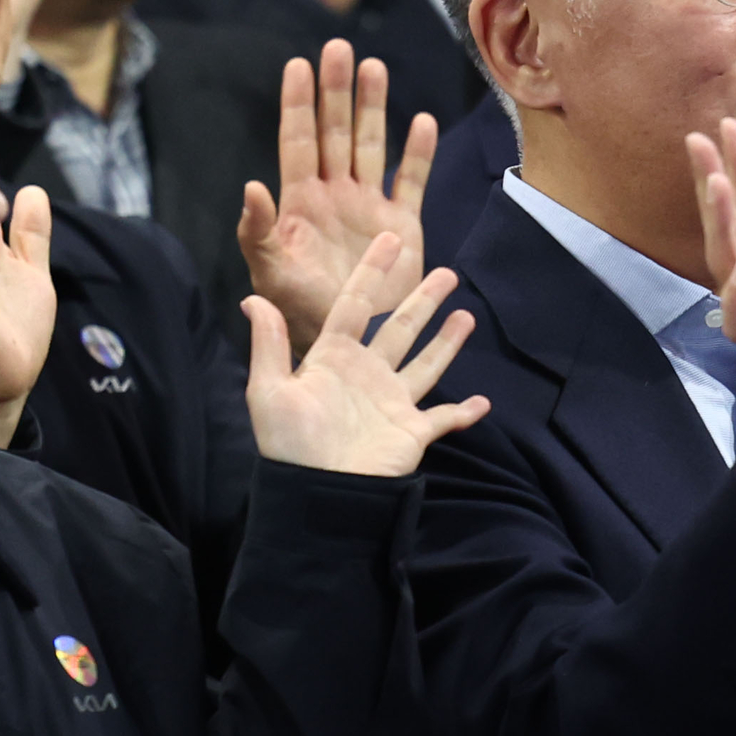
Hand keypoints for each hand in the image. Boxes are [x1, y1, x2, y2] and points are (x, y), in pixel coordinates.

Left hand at [238, 44, 436, 338]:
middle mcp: (334, 194)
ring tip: (374, 67)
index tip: (298, 63)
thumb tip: (251, 186)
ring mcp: (368, 206)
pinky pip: (410, 181)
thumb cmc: (300, 309)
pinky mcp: (403, 224)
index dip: (298, 103)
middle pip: (335, 131)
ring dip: (374, 107)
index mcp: (299, 201)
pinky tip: (421, 121)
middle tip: (339, 47)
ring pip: (372, 145)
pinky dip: (418, 153)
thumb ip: (258, 230)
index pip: (297, 140)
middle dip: (337, 91)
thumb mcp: (270, 271)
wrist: (349, 339)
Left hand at [243, 233, 489, 475]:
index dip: (372, 272)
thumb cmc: (290, 445)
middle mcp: (367, 374)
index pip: (356, 304)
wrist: (317, 494)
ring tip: (466, 316)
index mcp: (333, 358)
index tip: (390, 240)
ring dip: (447, 342)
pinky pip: (444, 419)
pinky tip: (483, 402)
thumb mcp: (268, 390)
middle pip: (401, 328)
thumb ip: (268, 344)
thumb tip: (252, 299)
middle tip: (448, 274)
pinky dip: (464, 413)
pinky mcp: (411, 432)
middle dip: (423, 301)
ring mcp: (392, 403)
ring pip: (426, 364)